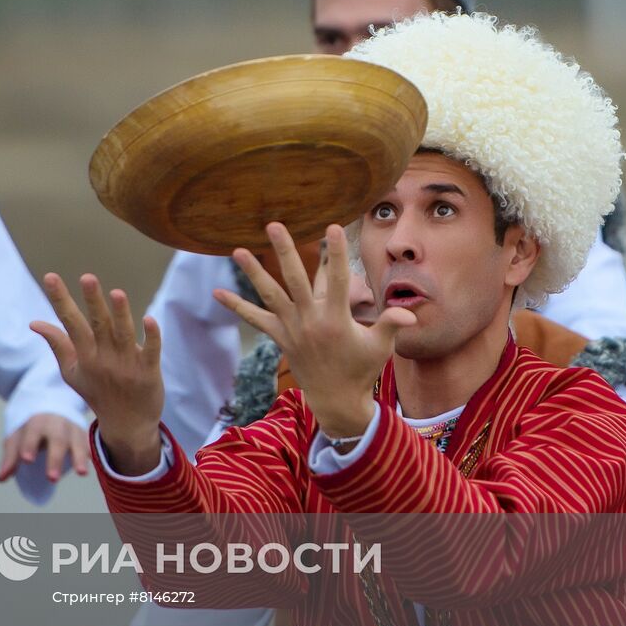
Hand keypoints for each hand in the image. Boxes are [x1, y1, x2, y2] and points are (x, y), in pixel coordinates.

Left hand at [0, 413, 90, 482]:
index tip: (26, 459)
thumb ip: (10, 457)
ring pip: (77, 441)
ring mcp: (72, 428)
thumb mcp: (18, 436)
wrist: (53, 400)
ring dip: (79, 457)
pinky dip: (90, 453)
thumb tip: (1, 478)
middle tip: (51, 478)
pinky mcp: (83, 434)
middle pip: (57, 440)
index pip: (32, 433)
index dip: (29, 445)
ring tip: (81, 473)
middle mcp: (56, 423)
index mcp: (36, 421)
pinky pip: (89, 443)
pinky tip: (90, 464)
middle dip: (55, 459)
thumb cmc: (32, 425)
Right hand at [31, 274, 163, 475]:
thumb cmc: (97, 393)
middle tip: (88, 278)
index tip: (50, 277)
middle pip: (98, 325)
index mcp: (84, 356)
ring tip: (116, 293)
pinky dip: (151, 337)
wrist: (127, 425)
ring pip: (124, 335)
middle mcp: (104, 358)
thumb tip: (34, 322)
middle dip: (92, 301)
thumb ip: (57, 344)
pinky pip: (151, 351)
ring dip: (121, 314)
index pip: (69, 323)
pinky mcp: (148, 372)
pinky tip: (150, 319)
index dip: (60, 299)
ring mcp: (127, 365)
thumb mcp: (72, 371)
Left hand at [212, 223, 413, 437]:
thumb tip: (410, 313)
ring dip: (253, 272)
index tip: (333, 227)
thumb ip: (392, 324)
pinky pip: (255, 319)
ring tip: (237, 250)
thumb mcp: (381, 347)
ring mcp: (291, 329)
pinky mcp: (280, 337)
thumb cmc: (362, 370)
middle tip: (273, 225)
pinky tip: (215, 292)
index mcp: (336, 320)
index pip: (338, 280)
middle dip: (284, 251)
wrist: (336, 400)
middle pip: (295, 279)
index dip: (336, 254)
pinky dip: (236, 306)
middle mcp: (310, 321)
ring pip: (270, 295)